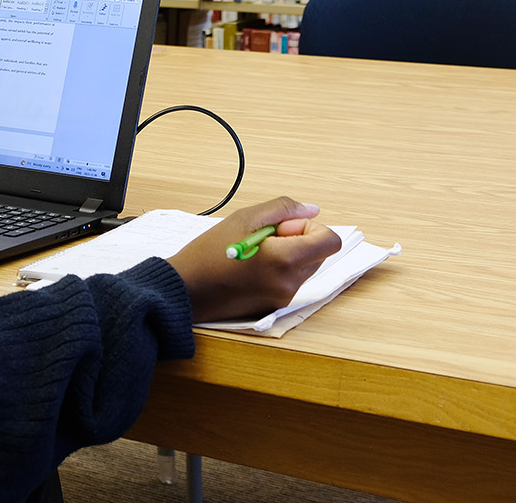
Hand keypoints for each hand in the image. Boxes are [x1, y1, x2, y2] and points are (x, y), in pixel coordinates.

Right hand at [167, 197, 342, 322]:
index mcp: (285, 260)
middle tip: (264, 237)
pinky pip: (290, 281)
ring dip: (289, 255)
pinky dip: (279, 270)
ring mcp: (283, 298)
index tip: (283, 227)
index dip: (310, 227)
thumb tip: (311, 210)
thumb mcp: (244, 218)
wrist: (186, 288)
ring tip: (255, 252)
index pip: (330, 241)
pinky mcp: (274, 306)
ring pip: (305, 267)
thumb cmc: (209, 253)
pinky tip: (251, 267)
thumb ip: (283, 209)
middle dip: (299, 240)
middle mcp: (289, 283)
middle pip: (319, 254)